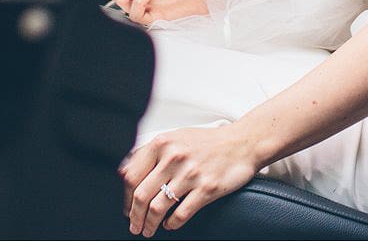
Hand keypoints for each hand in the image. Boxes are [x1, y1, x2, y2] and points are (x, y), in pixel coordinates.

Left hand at [121, 124, 262, 235]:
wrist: (243, 142)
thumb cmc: (208, 142)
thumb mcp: (176, 138)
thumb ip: (152, 153)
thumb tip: (125, 173)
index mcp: (162, 143)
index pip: (131, 176)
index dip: (125, 197)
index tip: (126, 208)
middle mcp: (174, 157)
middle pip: (141, 195)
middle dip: (134, 216)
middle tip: (134, 225)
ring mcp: (191, 173)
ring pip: (158, 207)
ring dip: (149, 224)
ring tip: (148, 230)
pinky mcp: (207, 188)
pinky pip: (180, 214)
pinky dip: (171, 224)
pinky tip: (169, 224)